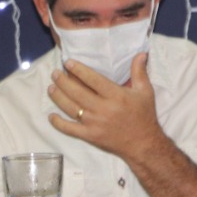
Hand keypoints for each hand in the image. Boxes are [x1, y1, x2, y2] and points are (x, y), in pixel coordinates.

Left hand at [47, 53, 165, 162]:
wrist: (143, 143)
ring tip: (51, 88)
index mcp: (116, 95)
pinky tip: (51, 116)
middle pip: (77, 92)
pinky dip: (58, 123)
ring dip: (58, 97)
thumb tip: (140, 53)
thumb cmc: (144, 115)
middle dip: (63, 81)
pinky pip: (70, 129)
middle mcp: (102, 108)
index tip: (68, 63)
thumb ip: (139, 71)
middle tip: (55, 73)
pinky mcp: (89, 136)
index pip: (93, 79)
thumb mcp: (145, 91)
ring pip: (71, 108)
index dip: (79, 70)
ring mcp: (94, 123)